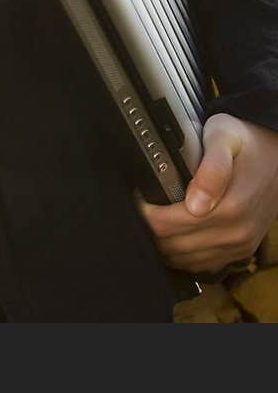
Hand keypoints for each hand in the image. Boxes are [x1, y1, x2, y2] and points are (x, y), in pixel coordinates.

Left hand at [132, 112, 277, 275]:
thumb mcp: (224, 137)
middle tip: (144, 205)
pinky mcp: (242, 251)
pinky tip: (175, 234)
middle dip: (152, 228)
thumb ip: (211, 169)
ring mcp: (240, 245)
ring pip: (185, 260)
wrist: (276, 154)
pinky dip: (184, 254)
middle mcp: (237, 233)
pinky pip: (204, 265)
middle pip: (172, 246)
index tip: (139, 195)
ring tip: (157, 217)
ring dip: (165, 243)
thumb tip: (195, 204)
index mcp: (230, 207)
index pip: (167, 226)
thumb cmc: (244, 140)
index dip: (146, 212)